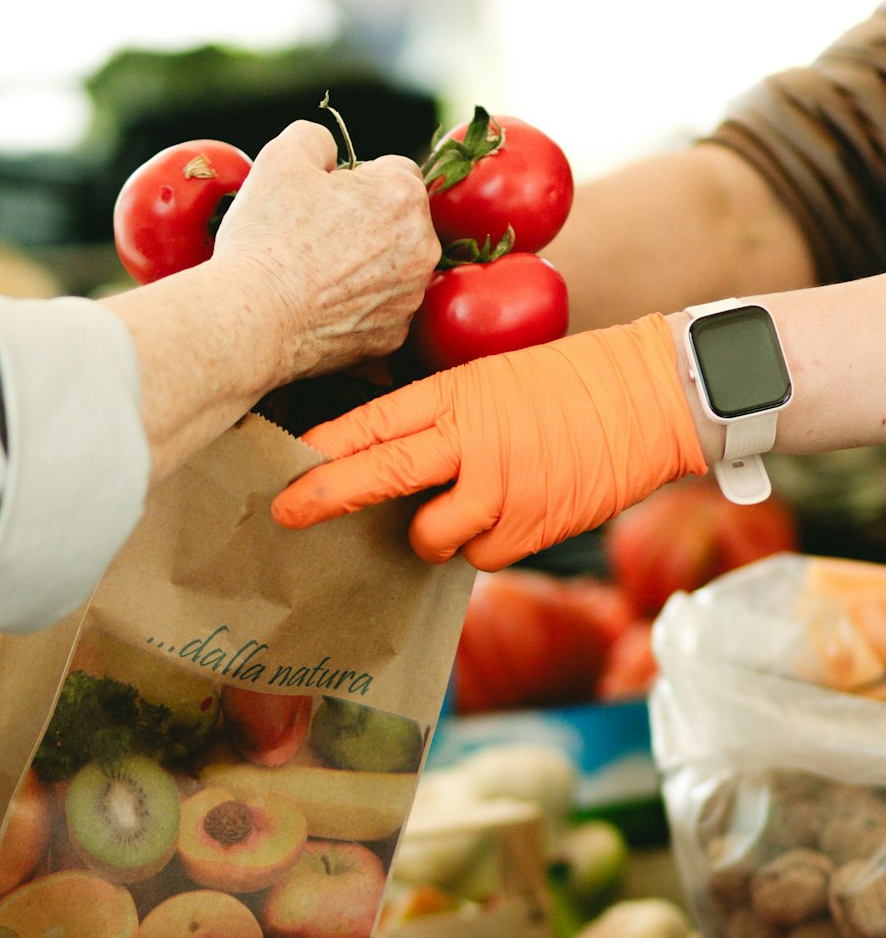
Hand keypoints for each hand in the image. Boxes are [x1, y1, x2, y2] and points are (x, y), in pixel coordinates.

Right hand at [212, 120, 439, 381]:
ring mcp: (410, 297)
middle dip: (366, 222)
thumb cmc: (268, 236)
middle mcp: (423, 247)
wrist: (254, 319)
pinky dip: (357, 307)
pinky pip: (380, 310)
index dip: (355, 181)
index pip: (394, 171)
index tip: (323, 199)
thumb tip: (330, 152)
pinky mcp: (394, 337)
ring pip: (392, 268)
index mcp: (404, 195)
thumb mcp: (281, 158)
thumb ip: (316, 137)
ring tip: (314, 273)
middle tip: (314, 236)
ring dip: (365, 265)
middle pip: (399, 221)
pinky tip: (320, 305)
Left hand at [271, 314, 707, 568]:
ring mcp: (502, 487)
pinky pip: (481, 558)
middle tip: (287, 513)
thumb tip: (391, 462)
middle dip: (326, 497)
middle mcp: (472, 439)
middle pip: (381, 474)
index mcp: (459, 393)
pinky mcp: (532, 526)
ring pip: (430, 534)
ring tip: (463, 509)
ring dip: (432, 534)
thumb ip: (444, 419)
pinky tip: (513, 514)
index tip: (285, 466)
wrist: (651, 396)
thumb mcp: (496, 379)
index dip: (324, 449)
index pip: (373, 422)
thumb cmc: (571, 385)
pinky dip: (486, 547)